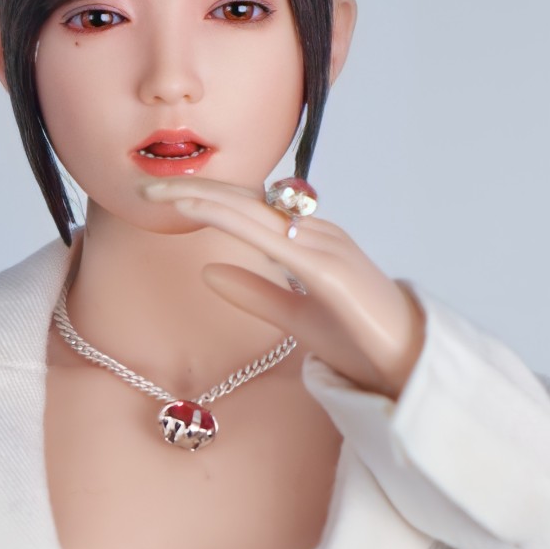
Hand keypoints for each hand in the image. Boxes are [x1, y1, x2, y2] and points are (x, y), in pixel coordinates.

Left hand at [139, 176, 425, 398]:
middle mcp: (316, 232)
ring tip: (162, 192)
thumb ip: (253, 292)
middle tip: (144, 184)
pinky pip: (274, 238)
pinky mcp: (330, 271)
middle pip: (246, 199)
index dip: (205, 196)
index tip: (162, 194)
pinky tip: (203, 213)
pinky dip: (235, 222)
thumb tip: (206, 272)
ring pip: (254, 211)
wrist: (405, 364)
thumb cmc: (356, 338)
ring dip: (204, 198)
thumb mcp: (293, 315)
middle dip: (193, 188)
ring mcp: (326, 247)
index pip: (248, 207)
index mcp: (308, 239)